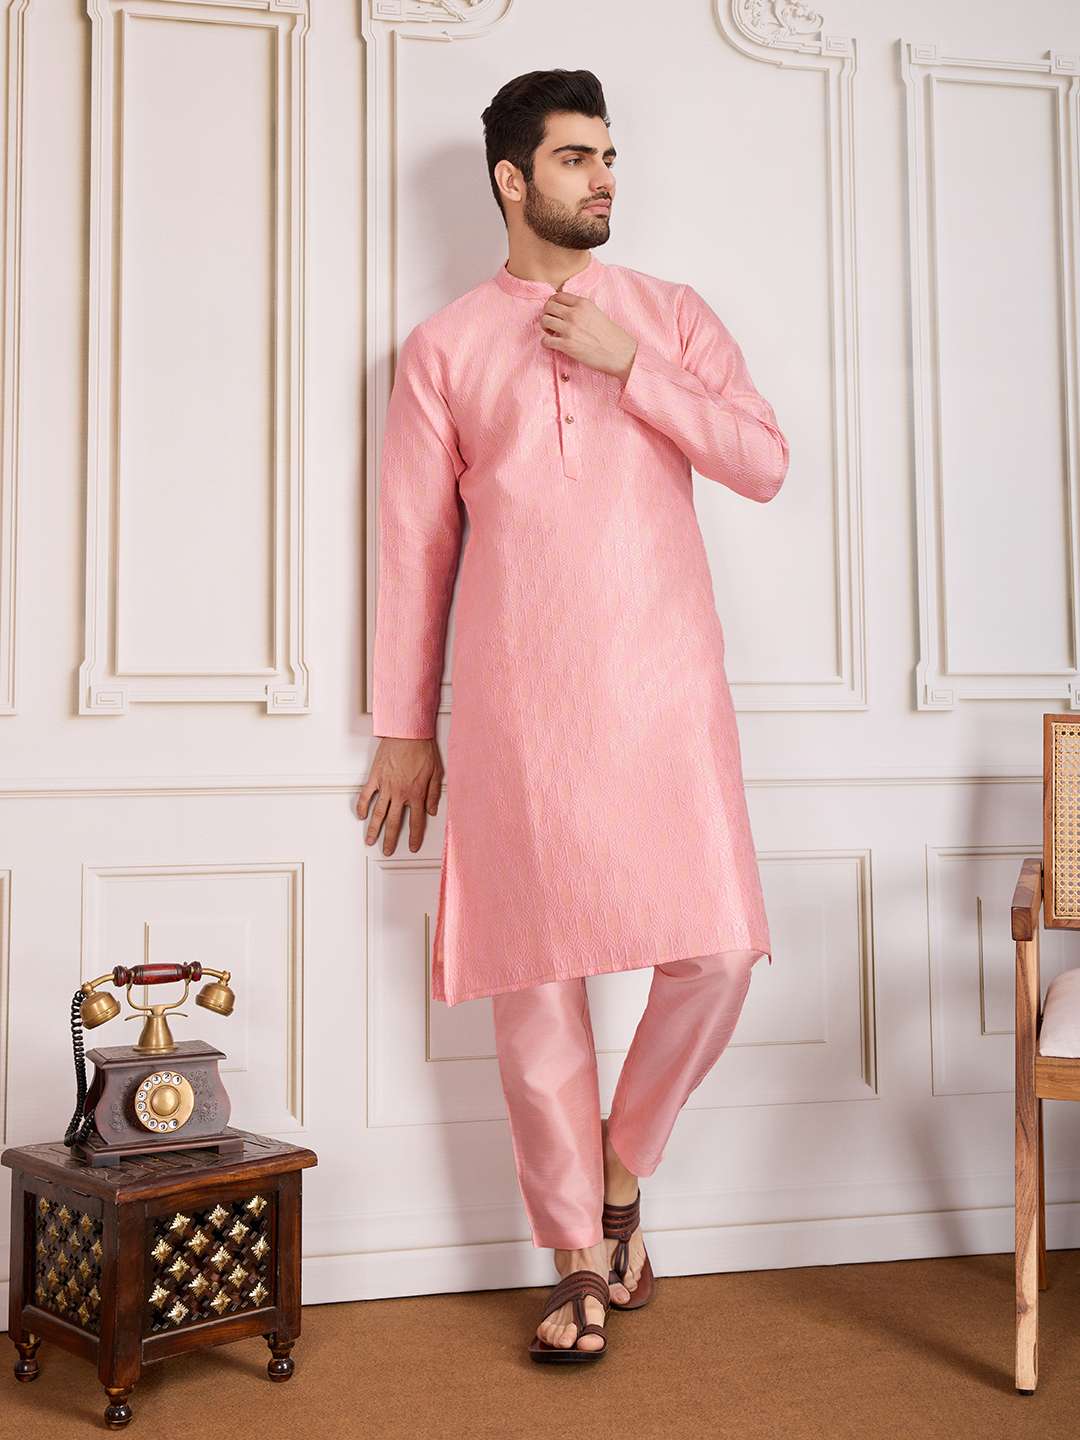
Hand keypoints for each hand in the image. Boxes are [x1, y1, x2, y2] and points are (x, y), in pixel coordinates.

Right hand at [357, 737, 442, 854]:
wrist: (408, 732)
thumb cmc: (423, 749)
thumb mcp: (436, 773)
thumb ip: (434, 794)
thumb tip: (433, 811)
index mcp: (416, 794)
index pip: (416, 822)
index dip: (414, 837)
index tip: (412, 847)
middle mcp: (400, 793)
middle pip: (394, 823)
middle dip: (390, 840)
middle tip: (387, 851)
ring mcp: (386, 786)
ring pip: (378, 813)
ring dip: (374, 829)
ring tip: (370, 841)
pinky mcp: (375, 777)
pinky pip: (365, 795)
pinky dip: (361, 806)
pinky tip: (361, 816)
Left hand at [539, 292, 637, 381]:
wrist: (619, 353)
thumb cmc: (610, 336)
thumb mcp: (596, 313)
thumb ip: (579, 308)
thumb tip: (563, 310)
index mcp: (582, 303)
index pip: (557, 296)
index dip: (552, 304)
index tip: (555, 312)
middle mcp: (574, 314)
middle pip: (548, 307)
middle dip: (547, 315)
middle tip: (553, 324)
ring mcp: (569, 329)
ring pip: (544, 321)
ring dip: (546, 328)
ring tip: (553, 334)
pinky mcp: (567, 345)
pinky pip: (545, 340)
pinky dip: (546, 343)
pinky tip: (554, 345)